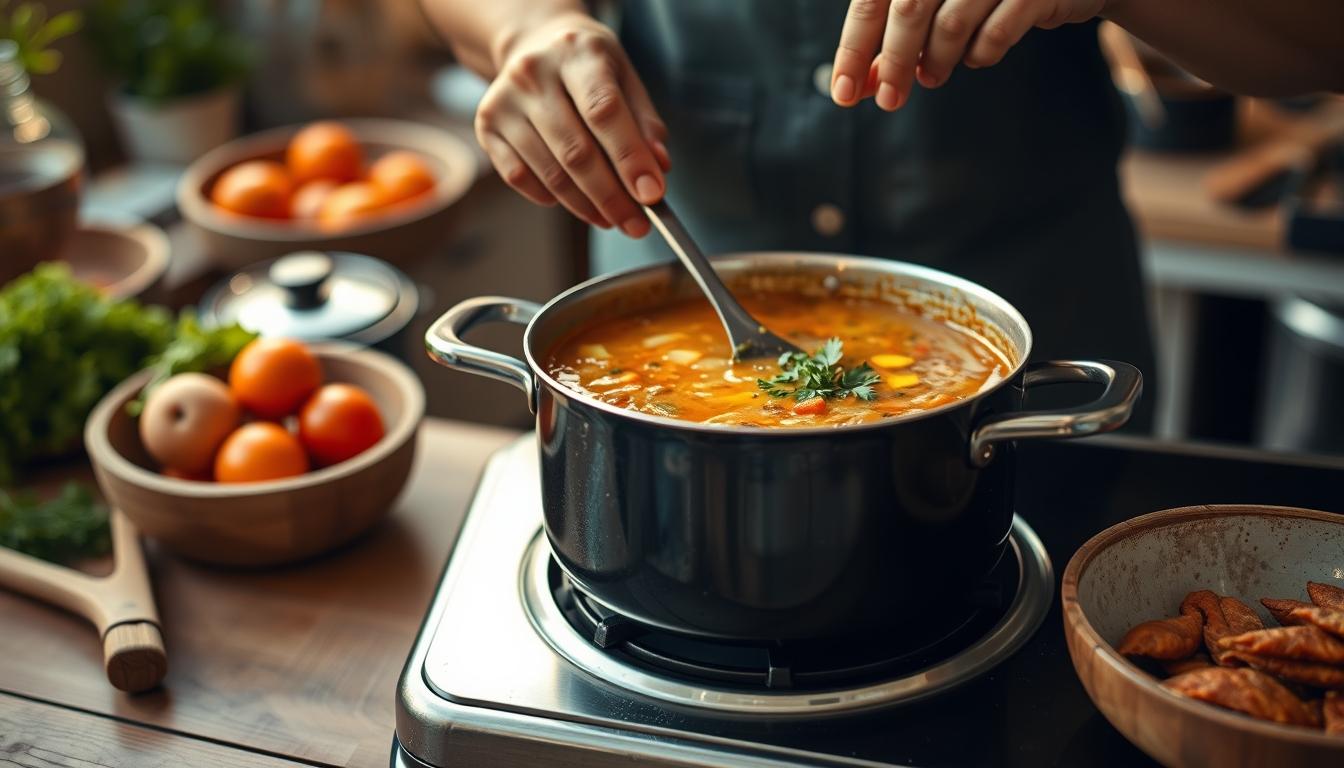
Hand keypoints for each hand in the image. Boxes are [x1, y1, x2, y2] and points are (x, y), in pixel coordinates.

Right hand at [475, 12, 670, 236]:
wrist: (534, 43)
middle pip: (576, 151)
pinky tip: (574, 200)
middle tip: (636, 224)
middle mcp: (533, 73)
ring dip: (585, 206)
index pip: (604, 111)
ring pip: (549, 171)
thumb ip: (645, 122)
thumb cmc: (587, 66)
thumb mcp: (625, 77)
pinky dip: (549, 198)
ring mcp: (504, 100)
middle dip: (611, 197)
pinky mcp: (486, 125)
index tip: (652, 195)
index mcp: (577, 53)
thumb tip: (657, 167)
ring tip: (611, 219)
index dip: (630, 158)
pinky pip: (518, 177)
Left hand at [829, 0, 1105, 109]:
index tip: (844, 94)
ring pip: (951, 23)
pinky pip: (998, 31)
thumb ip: (896, 40)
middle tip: (889, 101)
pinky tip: (975, 57)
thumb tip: (858, 84)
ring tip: (931, 77)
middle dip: (893, 62)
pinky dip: (980, 53)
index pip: (871, 1)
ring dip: (935, 61)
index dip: (853, 48)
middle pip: (908, 9)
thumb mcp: (935, 8)